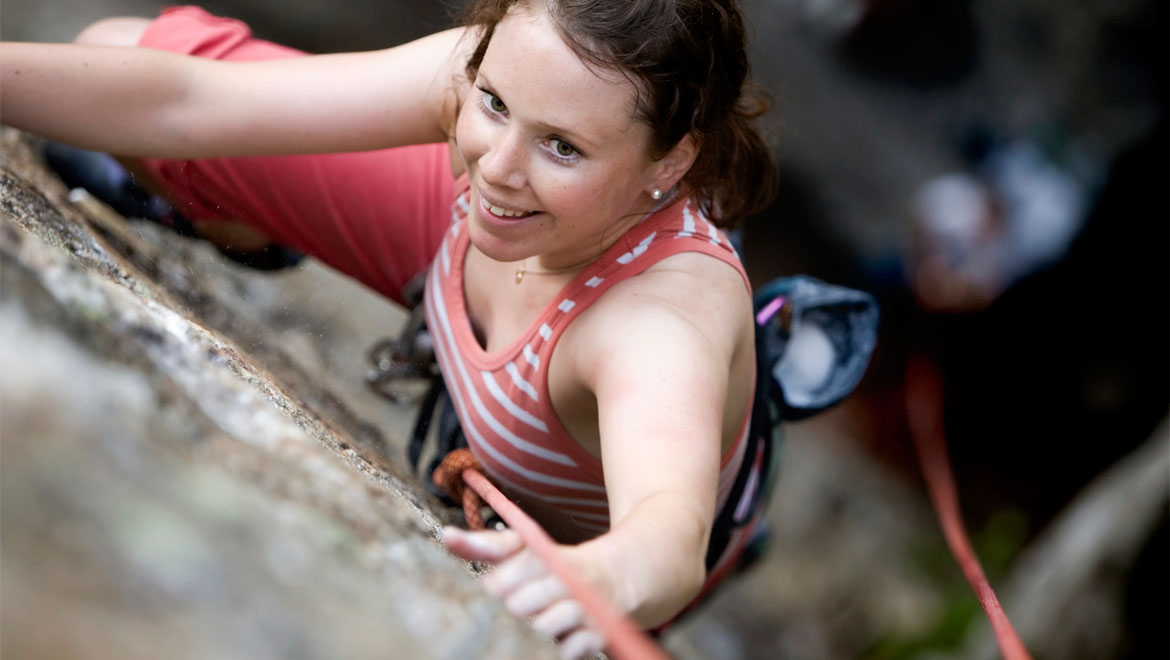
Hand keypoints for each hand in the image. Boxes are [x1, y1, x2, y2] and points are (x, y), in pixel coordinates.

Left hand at [441, 526, 604, 659]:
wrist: (611, 576)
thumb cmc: (551, 565)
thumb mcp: (521, 549)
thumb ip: (484, 545)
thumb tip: (445, 536)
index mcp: (544, 557)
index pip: (516, 570)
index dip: (498, 585)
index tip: (488, 594)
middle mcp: (566, 580)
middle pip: (527, 601)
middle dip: (512, 611)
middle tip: (503, 616)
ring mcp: (584, 606)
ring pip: (551, 623)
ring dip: (535, 630)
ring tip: (526, 630)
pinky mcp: (598, 632)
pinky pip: (577, 647)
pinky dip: (565, 648)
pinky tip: (553, 645)